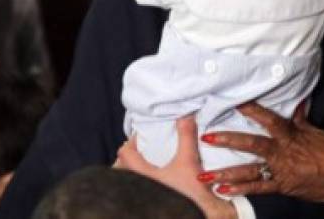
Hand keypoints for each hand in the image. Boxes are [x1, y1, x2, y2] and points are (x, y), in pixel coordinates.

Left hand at [116, 117, 236, 218]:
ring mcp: (143, 198)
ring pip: (131, 182)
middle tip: (144, 150)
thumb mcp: (189, 161)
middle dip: (130, 159)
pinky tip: (160, 183)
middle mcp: (138, 188)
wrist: (202, 217)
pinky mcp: (151, 205)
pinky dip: (146, 185)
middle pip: (122, 169)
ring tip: (150, 166)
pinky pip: (140, 192)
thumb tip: (186, 116)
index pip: (125, 153)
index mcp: (142, 175)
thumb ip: (186, 137)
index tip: (142, 136)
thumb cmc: (190, 195)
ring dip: (137, 173)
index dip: (132, 141)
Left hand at [200, 102, 323, 213]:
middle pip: (252, 144)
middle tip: (207, 137)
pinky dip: (240, 189)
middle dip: (228, 140)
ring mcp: (281, 171)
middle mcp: (282, 152)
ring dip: (226, 172)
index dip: (253, 110)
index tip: (236, 101)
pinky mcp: (282, 186)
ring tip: (204, 175)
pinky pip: (258, 188)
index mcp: (291, 135)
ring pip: (249, 170)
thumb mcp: (316, 132)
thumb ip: (301, 120)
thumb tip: (297, 101)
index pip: (269, 119)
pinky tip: (222, 190)